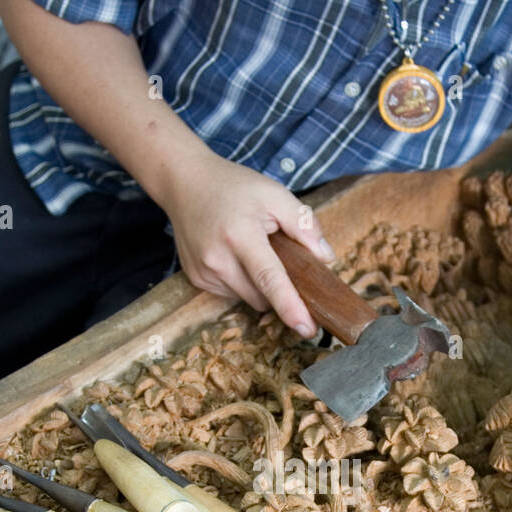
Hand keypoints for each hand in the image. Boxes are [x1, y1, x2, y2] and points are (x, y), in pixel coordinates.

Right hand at [154, 150, 332, 337]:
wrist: (185, 182)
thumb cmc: (234, 187)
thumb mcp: (275, 193)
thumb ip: (303, 224)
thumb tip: (325, 258)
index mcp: (240, 235)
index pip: (269, 278)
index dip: (290, 306)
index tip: (307, 329)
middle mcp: (217, 258)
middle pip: (263, 297)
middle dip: (279, 287)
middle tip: (279, 257)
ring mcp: (203, 271)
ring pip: (248, 298)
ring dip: (258, 285)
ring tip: (250, 250)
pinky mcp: (196, 279)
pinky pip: (232, 293)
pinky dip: (241, 281)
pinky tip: (233, 255)